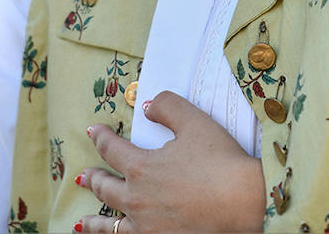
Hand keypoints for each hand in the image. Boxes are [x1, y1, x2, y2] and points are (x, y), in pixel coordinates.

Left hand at [74, 90, 265, 232]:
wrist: (245, 204)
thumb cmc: (222, 162)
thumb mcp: (195, 122)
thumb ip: (167, 107)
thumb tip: (147, 106)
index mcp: (140, 167)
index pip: (111, 148)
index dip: (100, 137)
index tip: (93, 131)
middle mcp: (136, 199)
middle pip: (104, 188)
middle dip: (93, 179)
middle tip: (84, 176)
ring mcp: (146, 227)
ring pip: (109, 225)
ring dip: (93, 222)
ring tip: (82, 222)